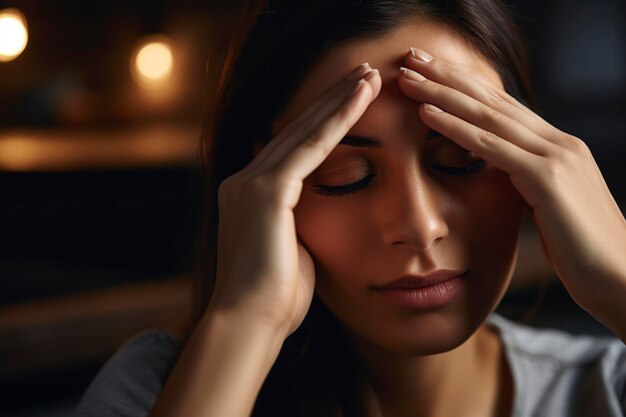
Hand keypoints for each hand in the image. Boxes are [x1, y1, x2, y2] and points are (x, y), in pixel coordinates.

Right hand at [210, 63, 380, 336]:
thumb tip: (324, 213)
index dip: (324, 122)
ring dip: (340, 100)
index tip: (353, 102)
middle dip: (333, 100)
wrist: (250, 325)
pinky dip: (338, 120)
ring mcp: (251, 183)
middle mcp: (245, 180)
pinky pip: (310, 148)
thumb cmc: (277, 299)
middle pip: (297, 129)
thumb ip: (302, 223)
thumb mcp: (292, 250)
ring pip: (304, 130)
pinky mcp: (266, 193)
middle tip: (364, 73)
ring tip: (370, 75)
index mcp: (250, 194)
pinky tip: (363, 97)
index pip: (293, 148)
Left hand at [397, 48, 625, 325]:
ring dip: (442, 93)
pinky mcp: (548, 178)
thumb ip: (526, 182)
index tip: (431, 72)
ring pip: (488, 115)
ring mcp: (556, 156)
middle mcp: (558, 142)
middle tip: (412, 57)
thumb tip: (499, 173)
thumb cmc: (581, 251)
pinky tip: (426, 114)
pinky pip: (491, 146)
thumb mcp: (549, 207)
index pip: (504, 107)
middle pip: (492, 99)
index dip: (465, 86)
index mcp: (558, 147)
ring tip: (408, 77)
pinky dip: (455, 128)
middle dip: (448, 76)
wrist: (621, 279)